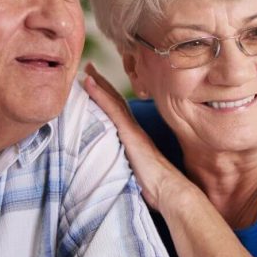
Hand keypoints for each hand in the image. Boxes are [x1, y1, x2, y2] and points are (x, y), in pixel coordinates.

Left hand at [83, 63, 187, 210]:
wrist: (170, 190)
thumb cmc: (158, 188)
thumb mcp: (139, 173)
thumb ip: (131, 167)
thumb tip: (124, 173)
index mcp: (135, 137)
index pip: (119, 111)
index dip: (108, 96)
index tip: (96, 82)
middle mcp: (134, 129)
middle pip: (116, 100)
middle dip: (102, 83)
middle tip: (89, 66)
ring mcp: (132, 130)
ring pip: (113, 100)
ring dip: (99, 83)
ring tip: (86, 68)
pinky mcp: (129, 134)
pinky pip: (112, 110)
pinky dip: (99, 94)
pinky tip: (88, 82)